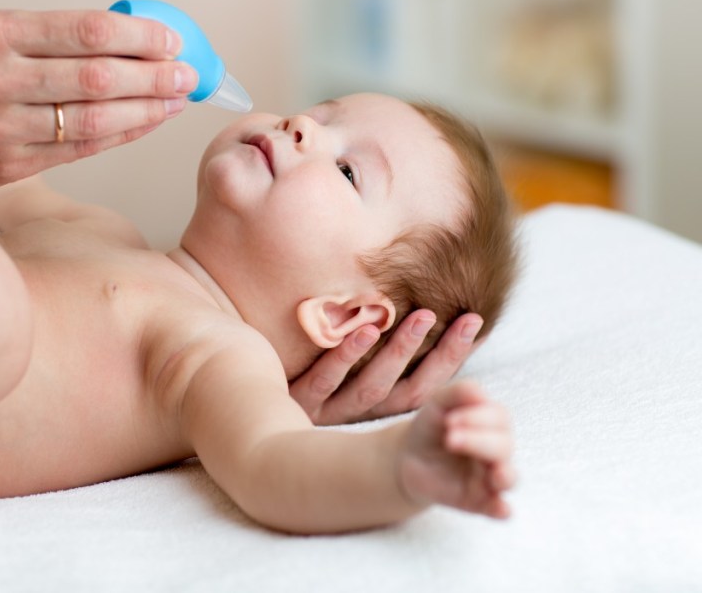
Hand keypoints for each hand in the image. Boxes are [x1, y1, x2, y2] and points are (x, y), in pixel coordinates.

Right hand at [0, 8, 198, 192]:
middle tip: (188, 72)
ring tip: (177, 98)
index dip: (138, 36)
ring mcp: (2, 127)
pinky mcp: (8, 164)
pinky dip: (122, 133)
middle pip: (98, 76)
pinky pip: (80, 149)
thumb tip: (125, 38)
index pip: (85, 31)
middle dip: (154, 74)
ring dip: (147, 108)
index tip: (170, 39)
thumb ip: (45, 37)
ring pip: (94, 117)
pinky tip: (147, 122)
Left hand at [289, 310, 484, 425]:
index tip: (476, 322)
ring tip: (419, 316)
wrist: (238, 395)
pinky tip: (361, 329)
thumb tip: (417, 300)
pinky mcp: (295, 399)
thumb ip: (375, 335)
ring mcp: (326, 410)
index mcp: (371, 404)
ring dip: (397, 353)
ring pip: (370, 388)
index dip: (451, 357)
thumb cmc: (297, 366)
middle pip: (406, 392)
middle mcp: (354, 413)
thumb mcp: (341, 355)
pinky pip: (324, 380)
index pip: (424, 385)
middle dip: (437, 356)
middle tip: (462, 318)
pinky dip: (344, 356)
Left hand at [397, 381, 515, 518]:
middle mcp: (497, 452)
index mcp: (493, 425)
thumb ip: (459, 392)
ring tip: (495, 473)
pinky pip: (497, 508)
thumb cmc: (432, 427)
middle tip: (450, 439)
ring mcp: (489, 478)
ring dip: (503, 474)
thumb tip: (479, 392)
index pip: (499, 418)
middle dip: (478, 441)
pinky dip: (501, 509)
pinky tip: (501, 509)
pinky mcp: (478, 501)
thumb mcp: (438, 403)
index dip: (477, 417)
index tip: (448, 419)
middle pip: (504, 446)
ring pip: (509, 477)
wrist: (408, 457)